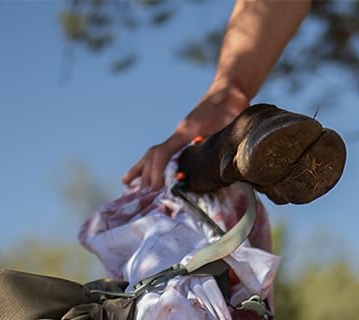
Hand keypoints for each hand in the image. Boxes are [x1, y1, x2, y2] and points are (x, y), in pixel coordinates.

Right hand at [123, 83, 249, 190]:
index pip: (163, 153)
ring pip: (156, 153)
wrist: (230, 89)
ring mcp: (182, 135)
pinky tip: (152, 173)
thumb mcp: (226, 124)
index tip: (155, 187)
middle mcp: (179, 134)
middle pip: (153, 154)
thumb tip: (207, 159)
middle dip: (143, 173)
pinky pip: (166, 153)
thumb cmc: (230, 105)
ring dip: (142, 168)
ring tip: (127, 182)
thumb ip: (216, 141)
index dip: (157, 170)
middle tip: (136, 191)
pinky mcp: (188, 137)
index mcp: (185, 132)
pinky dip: (156, 164)